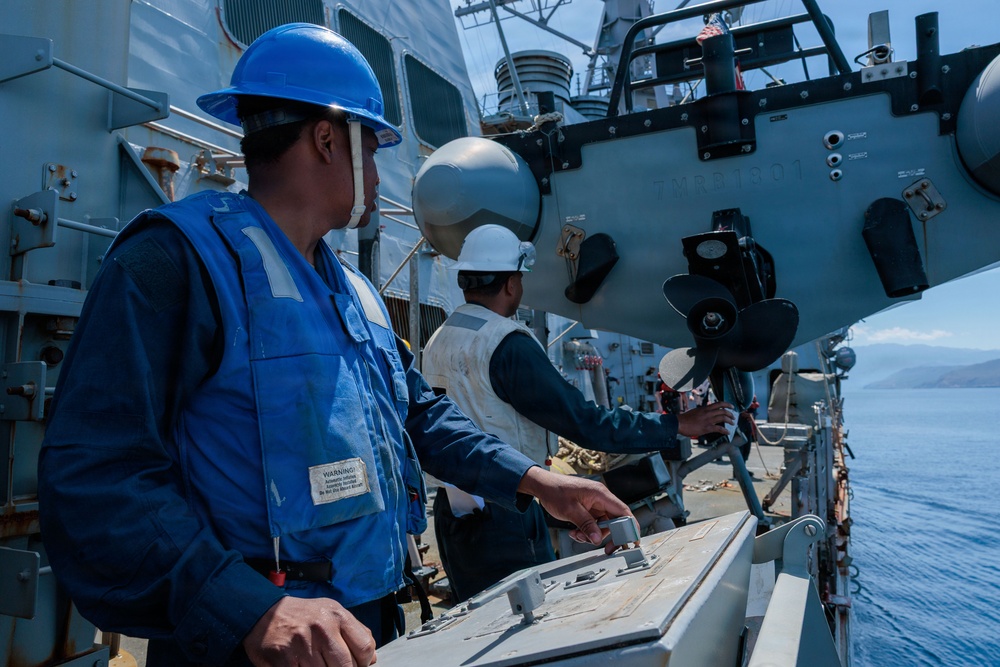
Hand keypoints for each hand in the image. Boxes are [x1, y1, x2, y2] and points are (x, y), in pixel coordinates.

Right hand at [243, 596, 376, 666]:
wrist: (263, 614)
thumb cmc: (303, 616)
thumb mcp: (332, 612)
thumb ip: (355, 632)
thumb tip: (371, 659)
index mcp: (337, 616)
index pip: (364, 647)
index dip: (363, 663)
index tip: (356, 665)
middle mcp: (322, 628)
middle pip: (347, 666)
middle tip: (331, 665)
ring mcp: (302, 645)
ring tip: (315, 662)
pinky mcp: (284, 660)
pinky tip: (302, 665)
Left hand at [517, 466, 633, 553]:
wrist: (543, 486)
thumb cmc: (555, 491)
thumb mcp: (571, 510)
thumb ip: (586, 525)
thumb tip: (597, 539)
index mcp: (600, 494)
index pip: (623, 511)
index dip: (630, 526)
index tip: (633, 541)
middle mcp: (601, 499)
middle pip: (615, 521)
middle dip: (609, 536)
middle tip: (607, 549)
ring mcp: (595, 505)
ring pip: (604, 525)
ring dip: (593, 535)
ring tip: (578, 536)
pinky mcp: (589, 510)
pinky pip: (594, 524)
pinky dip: (587, 532)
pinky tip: (576, 533)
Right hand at [676, 401, 734, 437]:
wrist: (679, 423)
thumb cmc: (685, 418)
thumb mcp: (695, 411)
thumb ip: (703, 412)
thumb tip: (707, 413)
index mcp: (705, 408)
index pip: (719, 404)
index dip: (727, 404)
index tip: (731, 406)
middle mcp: (708, 412)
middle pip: (723, 411)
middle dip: (730, 414)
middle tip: (733, 417)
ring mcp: (708, 420)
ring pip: (723, 418)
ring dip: (729, 421)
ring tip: (732, 423)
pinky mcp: (706, 428)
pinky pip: (719, 428)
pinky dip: (725, 430)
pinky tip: (727, 432)